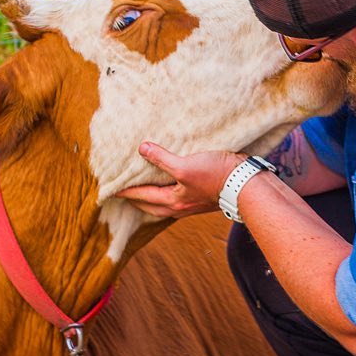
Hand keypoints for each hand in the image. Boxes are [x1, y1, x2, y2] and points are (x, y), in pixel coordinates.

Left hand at [115, 141, 244, 218]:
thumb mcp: (185, 165)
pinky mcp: (202, 199)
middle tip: (124, 194)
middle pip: (151, 207)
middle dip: (137, 201)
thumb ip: (162, 158)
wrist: (245, 184)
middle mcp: (180, 207)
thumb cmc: (216, 176)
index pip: (141, 196)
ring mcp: (192, 205)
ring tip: (144, 191)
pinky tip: (170, 187)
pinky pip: (177, 199)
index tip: (109, 190)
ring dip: (152, 199)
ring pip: (164, 205)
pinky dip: (167, 194)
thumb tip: (142, 149)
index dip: (125, 191)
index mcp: (172, 201)